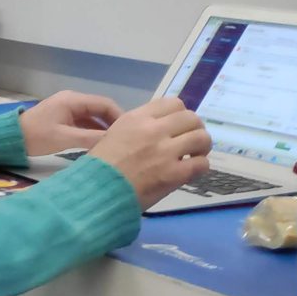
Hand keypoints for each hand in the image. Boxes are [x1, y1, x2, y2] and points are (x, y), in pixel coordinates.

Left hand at [19, 89, 123, 156]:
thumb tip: (115, 141)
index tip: (130, 131)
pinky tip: (99, 144)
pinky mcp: (62, 119)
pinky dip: (92, 131)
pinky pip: (83, 123)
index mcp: (73, 100)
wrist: (9, 139)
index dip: (119, 116)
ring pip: (92, 117)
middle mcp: (72, 100)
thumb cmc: (35, 136)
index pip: (105, 104)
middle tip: (125, 139)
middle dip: (112, 123)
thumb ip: (90, 138)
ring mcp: (67, 109)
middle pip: (100, 109)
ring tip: (115, 143)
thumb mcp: (64, 138)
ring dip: (102, 128)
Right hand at [90, 97, 212, 208]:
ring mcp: (165, 151)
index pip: (173, 103)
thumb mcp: (112, 136)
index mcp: (136, 119)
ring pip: (201, 137)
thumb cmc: (98, 167)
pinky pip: (201, 163)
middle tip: (190, 141)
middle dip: (194, 129)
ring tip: (194, 155)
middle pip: (191, 118)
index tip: (176, 126)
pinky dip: (200, 166)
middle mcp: (153, 130)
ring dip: (201, 146)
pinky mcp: (174, 173)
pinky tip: (191, 171)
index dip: (179, 114)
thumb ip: (137, 128)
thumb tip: (160, 129)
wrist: (95, 193)